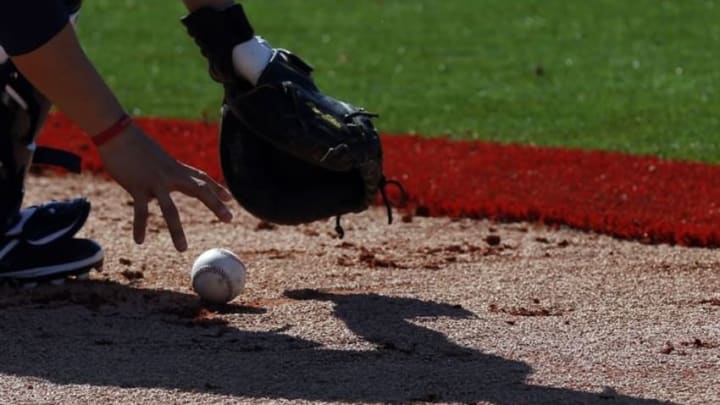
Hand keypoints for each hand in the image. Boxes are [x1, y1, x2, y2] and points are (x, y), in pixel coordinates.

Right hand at [97, 124, 232, 250]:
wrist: (117, 132)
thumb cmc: (133, 146)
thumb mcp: (155, 160)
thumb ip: (159, 177)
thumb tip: (154, 196)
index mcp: (176, 168)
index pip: (202, 178)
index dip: (217, 188)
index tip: (230, 198)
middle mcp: (170, 175)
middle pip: (199, 190)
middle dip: (215, 205)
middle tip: (229, 219)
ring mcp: (155, 181)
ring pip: (170, 209)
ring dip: (176, 230)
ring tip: (182, 249)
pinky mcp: (137, 186)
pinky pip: (141, 211)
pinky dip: (140, 226)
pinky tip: (139, 241)